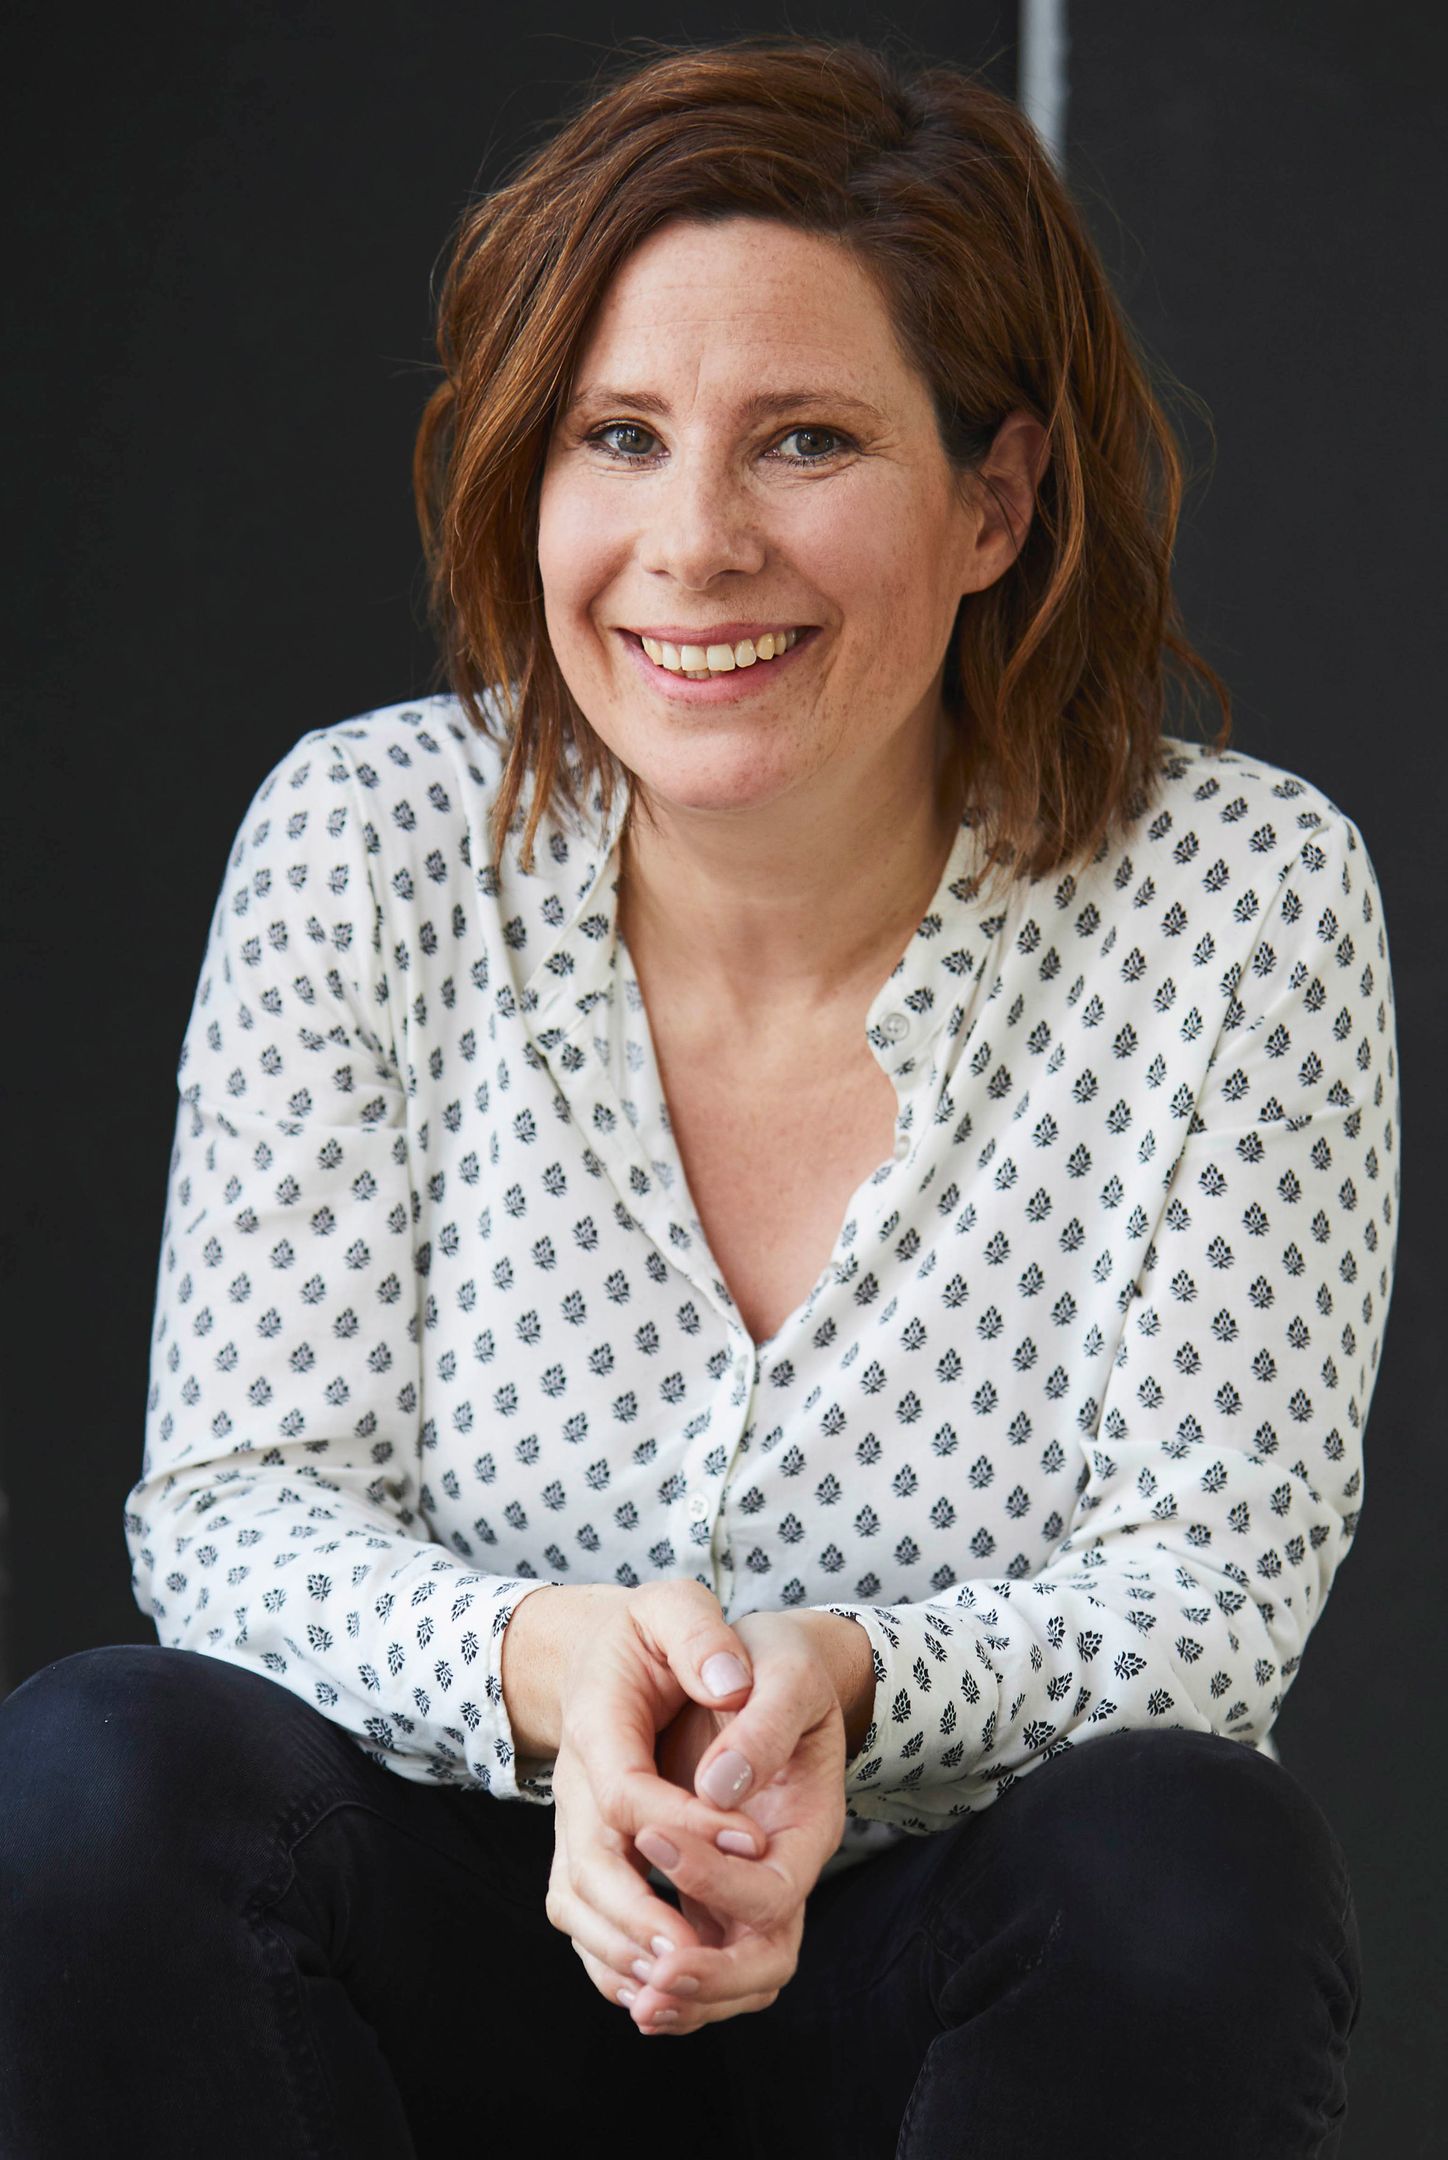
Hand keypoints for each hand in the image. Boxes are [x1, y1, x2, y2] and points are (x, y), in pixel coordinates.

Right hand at [544, 1579, 775, 2025]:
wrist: (607, 1648)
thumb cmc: (654, 1629)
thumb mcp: (678, 1606)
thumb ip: (701, 1637)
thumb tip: (730, 1684)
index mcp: (596, 1720)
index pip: (626, 1792)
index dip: (688, 1825)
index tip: (751, 1841)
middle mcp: (572, 1780)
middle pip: (585, 1866)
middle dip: (638, 1916)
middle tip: (698, 1952)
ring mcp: (572, 1819)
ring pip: (574, 1903)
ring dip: (620, 1950)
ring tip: (682, 1979)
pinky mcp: (584, 1847)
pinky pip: (580, 1917)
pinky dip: (609, 1959)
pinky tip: (659, 1987)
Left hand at [621, 1609, 849, 2035]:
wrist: (762, 1662)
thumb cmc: (776, 1660)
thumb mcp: (783, 1668)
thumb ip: (761, 1723)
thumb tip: (718, 1788)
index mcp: (808, 1820)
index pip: (773, 1890)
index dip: (713, 1878)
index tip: (653, 1836)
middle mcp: (780, 1864)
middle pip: (764, 1961)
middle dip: (707, 1979)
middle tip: (652, 1980)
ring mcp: (742, 1878)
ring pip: (725, 1975)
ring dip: (680, 1996)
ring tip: (632, 1995)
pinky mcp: (704, 1879)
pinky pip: (688, 1954)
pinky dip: (653, 1971)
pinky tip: (615, 1966)